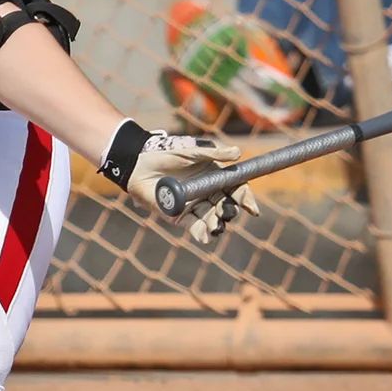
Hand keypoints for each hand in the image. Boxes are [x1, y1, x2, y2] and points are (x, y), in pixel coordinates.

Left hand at [122, 132, 259, 246]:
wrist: (140, 164)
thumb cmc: (167, 154)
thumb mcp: (193, 153)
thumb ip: (215, 155)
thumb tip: (238, 153)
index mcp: (215, 177)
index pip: (236, 190)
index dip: (245, 199)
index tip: (251, 208)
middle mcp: (208, 193)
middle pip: (226, 206)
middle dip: (229, 212)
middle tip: (227, 212)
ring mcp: (195, 205)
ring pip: (212, 219)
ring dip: (216, 224)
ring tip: (216, 226)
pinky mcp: (180, 216)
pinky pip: (195, 227)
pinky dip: (201, 233)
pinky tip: (206, 237)